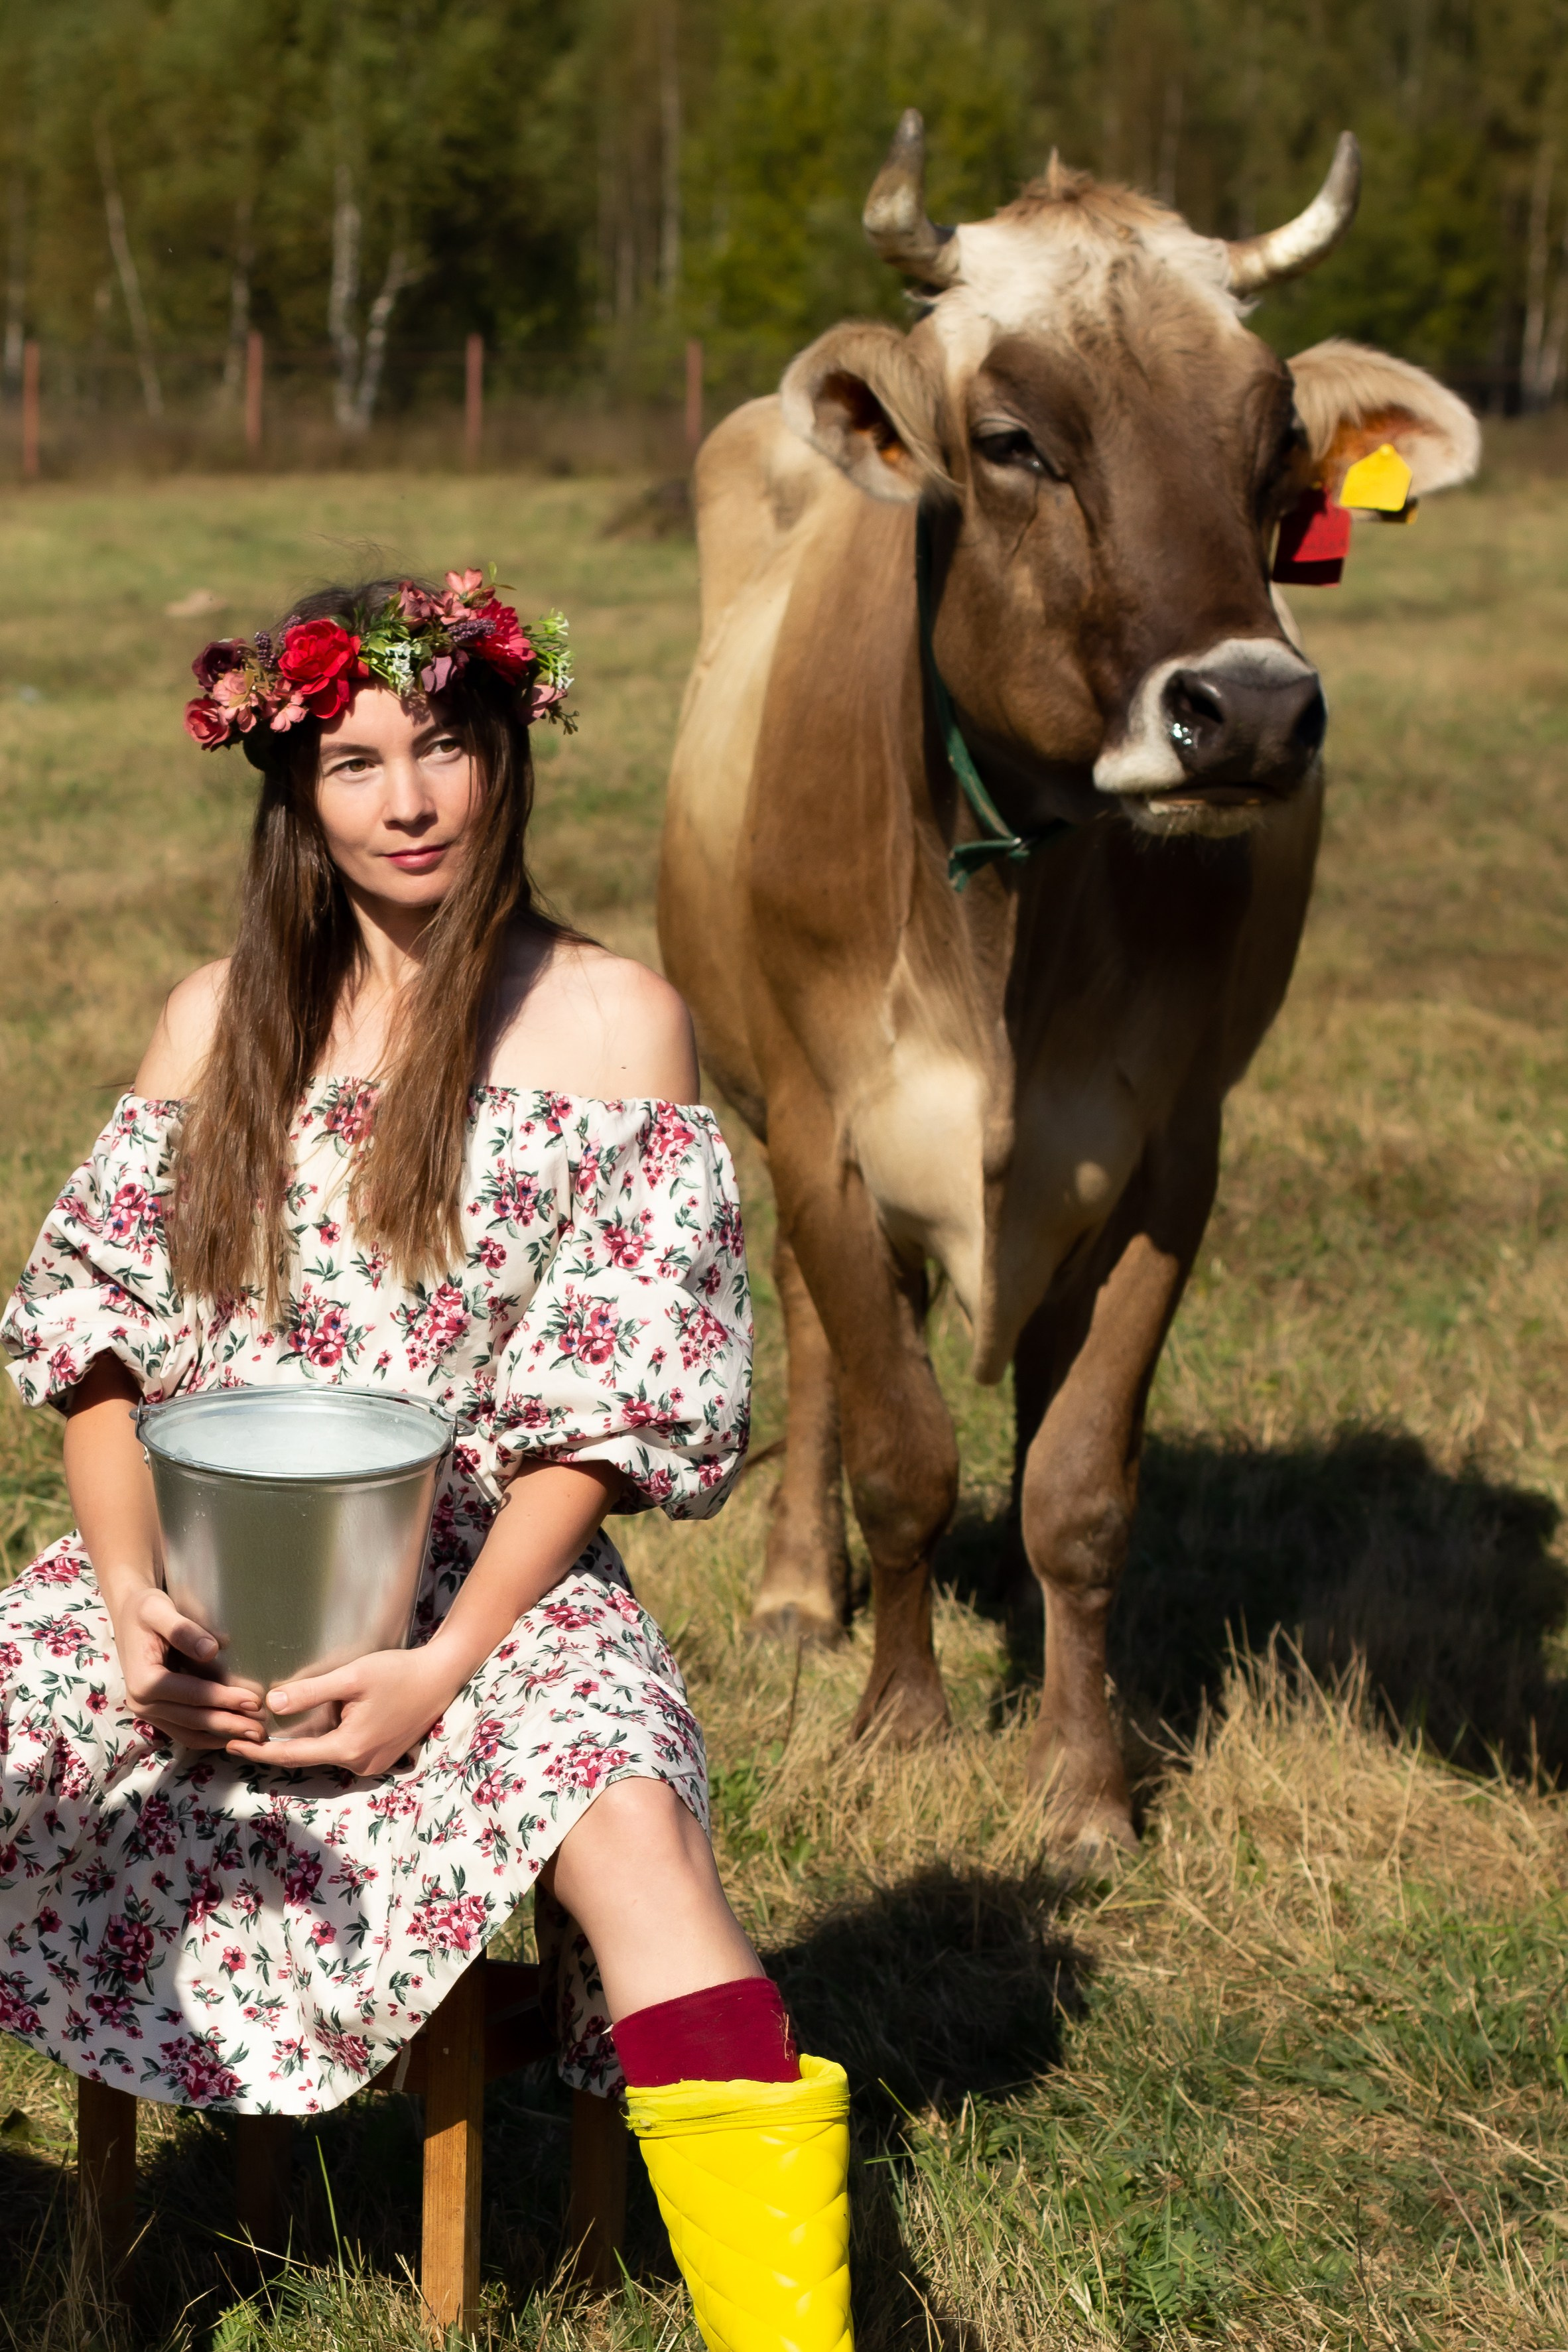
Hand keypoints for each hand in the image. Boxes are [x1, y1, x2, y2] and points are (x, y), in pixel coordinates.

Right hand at [111, 1585, 264, 1749]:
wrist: (129, 1615)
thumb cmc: (145, 1610)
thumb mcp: (158, 1610)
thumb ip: (182, 1630)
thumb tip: (211, 1650)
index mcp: (143, 1680)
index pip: (192, 1695)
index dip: (224, 1699)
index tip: (255, 1701)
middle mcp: (142, 1703)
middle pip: (193, 1720)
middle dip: (230, 1725)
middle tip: (262, 1730)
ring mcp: (148, 1712)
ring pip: (190, 1732)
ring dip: (222, 1735)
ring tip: (255, 1736)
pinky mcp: (156, 1713)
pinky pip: (184, 1732)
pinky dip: (209, 1736)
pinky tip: (233, 1735)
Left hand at [225, 1645, 461, 1776]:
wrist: (442, 1676)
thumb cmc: (398, 1672)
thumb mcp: (351, 1677)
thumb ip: (311, 1692)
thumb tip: (271, 1704)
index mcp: (349, 1748)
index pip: (292, 1754)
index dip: (259, 1751)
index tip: (231, 1745)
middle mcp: (360, 1764)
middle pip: (309, 1755)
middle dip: (280, 1743)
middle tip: (247, 1729)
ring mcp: (373, 1764)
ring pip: (328, 1752)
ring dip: (308, 1738)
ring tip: (281, 1722)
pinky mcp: (382, 1757)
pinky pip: (345, 1750)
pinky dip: (329, 1738)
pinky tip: (325, 1719)